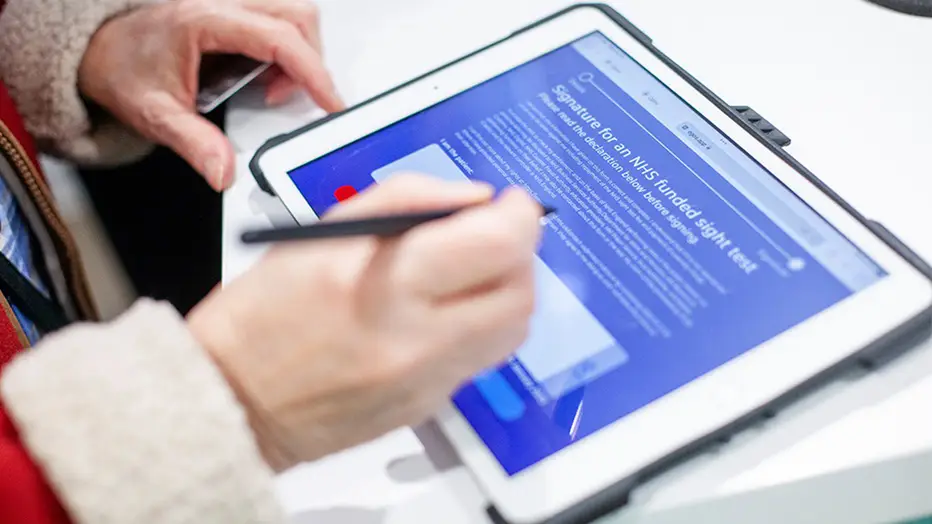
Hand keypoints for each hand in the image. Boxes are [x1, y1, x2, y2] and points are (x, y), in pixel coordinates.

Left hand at [77, 0, 343, 190]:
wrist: (101, 52)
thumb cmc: (124, 71)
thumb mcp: (156, 115)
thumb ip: (195, 144)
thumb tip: (224, 171)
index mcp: (205, 21)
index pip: (279, 37)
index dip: (313, 71)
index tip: (329, 101)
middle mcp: (222, 3)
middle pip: (298, 16)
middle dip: (310, 60)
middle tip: (291, 97)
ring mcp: (230, 5)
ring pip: (293, 14)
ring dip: (300, 53)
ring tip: (272, 89)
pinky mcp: (235, 14)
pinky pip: (280, 22)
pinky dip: (287, 51)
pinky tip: (263, 77)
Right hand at [187, 175, 541, 470]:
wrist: (235, 402)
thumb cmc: (264, 315)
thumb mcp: (325, 233)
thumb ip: (408, 201)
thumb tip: (475, 201)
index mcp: (386, 287)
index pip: (497, 245)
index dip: (518, 216)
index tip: (511, 204)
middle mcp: (416, 342)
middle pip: (519, 294)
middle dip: (520, 254)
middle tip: (494, 237)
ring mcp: (427, 383)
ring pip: (511, 331)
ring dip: (506, 290)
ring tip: (469, 273)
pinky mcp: (428, 407)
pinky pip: (479, 359)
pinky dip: (476, 326)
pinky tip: (439, 313)